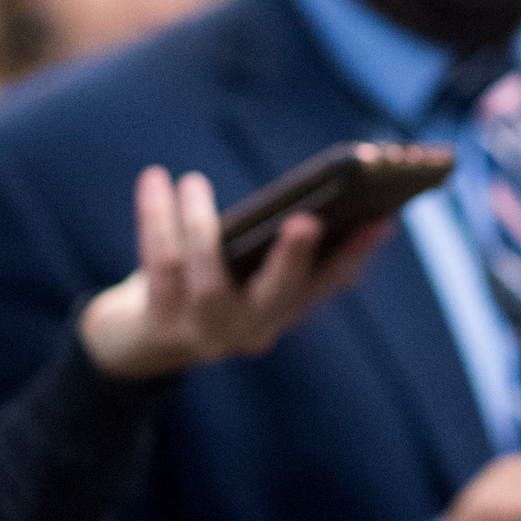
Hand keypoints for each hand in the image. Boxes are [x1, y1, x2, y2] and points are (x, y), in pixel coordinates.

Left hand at [78, 166, 391, 381]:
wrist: (139, 340)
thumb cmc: (205, 282)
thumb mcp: (244, 267)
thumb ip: (277, 242)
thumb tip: (310, 198)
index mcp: (288, 309)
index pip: (331, 282)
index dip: (356, 252)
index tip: (381, 220)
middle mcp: (256, 329)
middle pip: (279, 294)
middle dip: (294, 258)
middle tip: (306, 221)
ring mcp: (208, 333)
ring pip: (208, 278)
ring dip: (200, 224)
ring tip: (193, 181)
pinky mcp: (160, 324)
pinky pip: (160, 265)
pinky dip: (157, 219)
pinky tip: (156, 181)